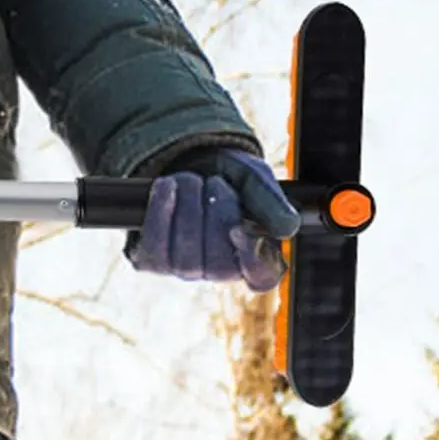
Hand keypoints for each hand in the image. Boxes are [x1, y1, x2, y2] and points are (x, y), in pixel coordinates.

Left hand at [125, 147, 300, 292]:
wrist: (188, 162)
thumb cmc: (229, 176)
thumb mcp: (255, 179)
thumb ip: (271, 202)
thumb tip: (287, 227)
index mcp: (254, 256)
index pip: (262, 277)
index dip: (252, 259)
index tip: (239, 229)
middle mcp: (219, 270)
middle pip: (218, 264)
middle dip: (216, 213)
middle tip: (215, 182)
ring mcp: (184, 269)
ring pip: (184, 259)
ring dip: (187, 209)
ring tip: (190, 180)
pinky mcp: (151, 261)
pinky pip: (154, 247)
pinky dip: (159, 212)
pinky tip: (167, 186)